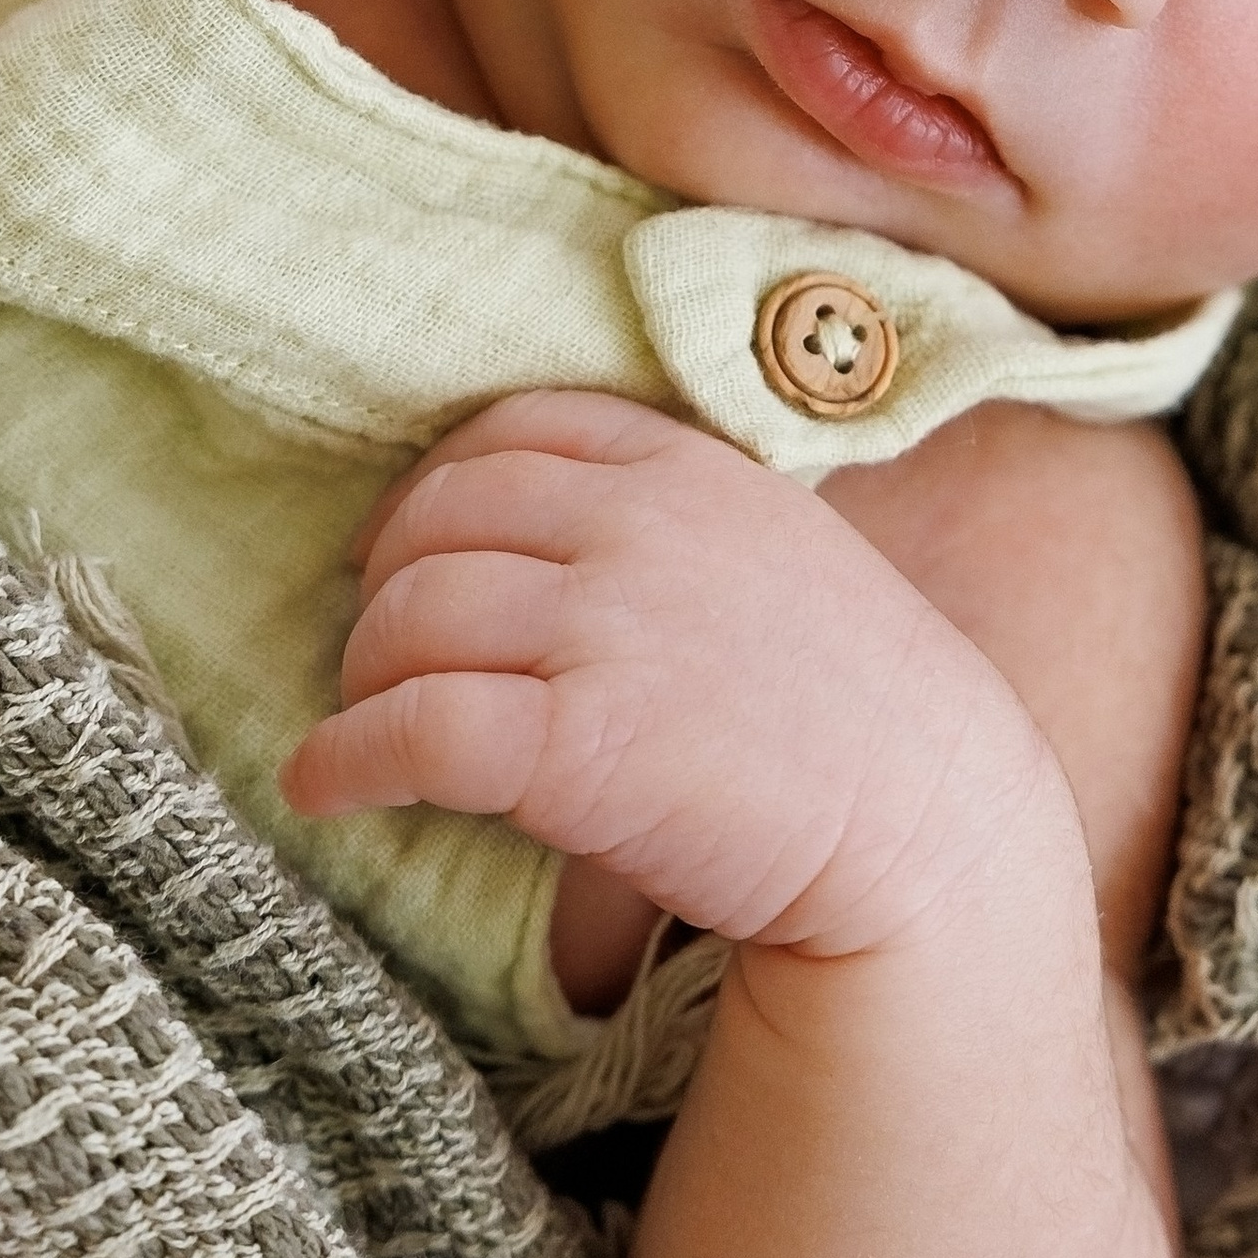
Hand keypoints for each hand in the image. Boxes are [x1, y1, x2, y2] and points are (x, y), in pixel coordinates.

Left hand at [279, 391, 1054, 959]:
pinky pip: (417, 728)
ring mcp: (609, 626)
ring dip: (364, 676)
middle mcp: (640, 525)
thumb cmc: (856, 708)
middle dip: (385, 587)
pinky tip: (328, 788)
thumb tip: (537, 558)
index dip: (429, 489)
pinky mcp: (581, 741)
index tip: (397, 549)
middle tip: (378, 658)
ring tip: (365, 725)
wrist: (929, 825)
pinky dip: (348, 758)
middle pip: (440, 520)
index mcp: (686, 466)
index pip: (515, 432)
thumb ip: (669, 529)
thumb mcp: (776, 555)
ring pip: (412, 617)